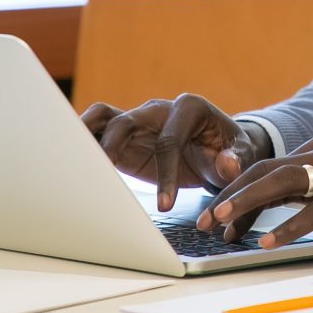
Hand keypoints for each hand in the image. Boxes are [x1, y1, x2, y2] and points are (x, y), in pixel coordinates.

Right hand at [80, 93, 269, 211]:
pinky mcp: (125, 136)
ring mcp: (139, 120)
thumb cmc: (231, 151)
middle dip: (114, 149)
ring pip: (104, 117)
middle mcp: (159, 109)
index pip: (170, 140)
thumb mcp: (241, 155)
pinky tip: (70, 160)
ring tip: (71, 158)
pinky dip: (83, 141)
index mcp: (189, 108)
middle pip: (127, 121)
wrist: (222, 149)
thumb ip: (234, 159)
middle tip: (102, 180)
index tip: (166, 205)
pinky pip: (98, 131)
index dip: (167, 173)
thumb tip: (227, 165)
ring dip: (86, 134)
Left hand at [196, 134, 312, 259]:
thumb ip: (305, 192)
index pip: (269, 165)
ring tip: (224, 224)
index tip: (214, 215)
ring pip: (285, 184)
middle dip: (232, 194)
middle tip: (205, 220)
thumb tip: (258, 211)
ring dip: (249, 204)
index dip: (237, 188)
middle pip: (270, 170)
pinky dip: (287, 226)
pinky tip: (267, 240)